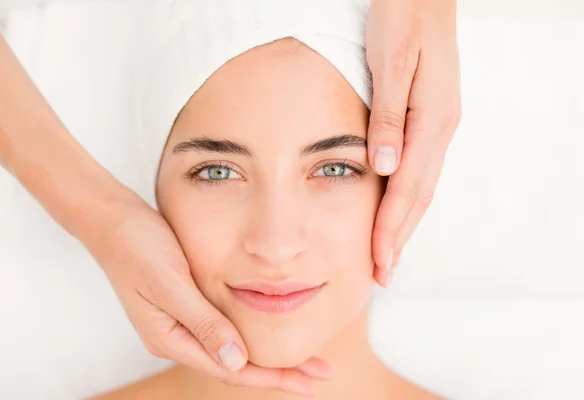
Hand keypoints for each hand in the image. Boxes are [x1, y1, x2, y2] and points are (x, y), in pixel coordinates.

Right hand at [79, 193, 330, 396]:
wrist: (114, 221)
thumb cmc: (138, 247)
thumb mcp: (171, 283)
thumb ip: (203, 322)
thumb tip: (237, 360)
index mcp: (170, 338)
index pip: (229, 368)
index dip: (271, 377)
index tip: (307, 382)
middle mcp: (177, 336)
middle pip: (235, 364)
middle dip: (279, 373)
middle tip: (320, 375)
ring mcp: (182, 321)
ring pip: (232, 348)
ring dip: (268, 356)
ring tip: (306, 361)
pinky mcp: (187, 303)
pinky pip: (225, 328)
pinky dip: (252, 333)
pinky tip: (271, 330)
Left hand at [365, 0, 461, 284]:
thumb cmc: (402, 17)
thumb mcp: (391, 62)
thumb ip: (388, 115)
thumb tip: (382, 166)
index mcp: (432, 119)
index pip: (408, 188)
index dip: (391, 228)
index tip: (377, 262)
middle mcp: (439, 127)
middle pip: (418, 195)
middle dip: (399, 237)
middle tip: (382, 274)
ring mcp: (436, 123)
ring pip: (420, 186)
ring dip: (404, 223)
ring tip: (387, 254)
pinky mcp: (428, 118)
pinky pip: (418, 168)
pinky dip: (406, 197)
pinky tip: (395, 209)